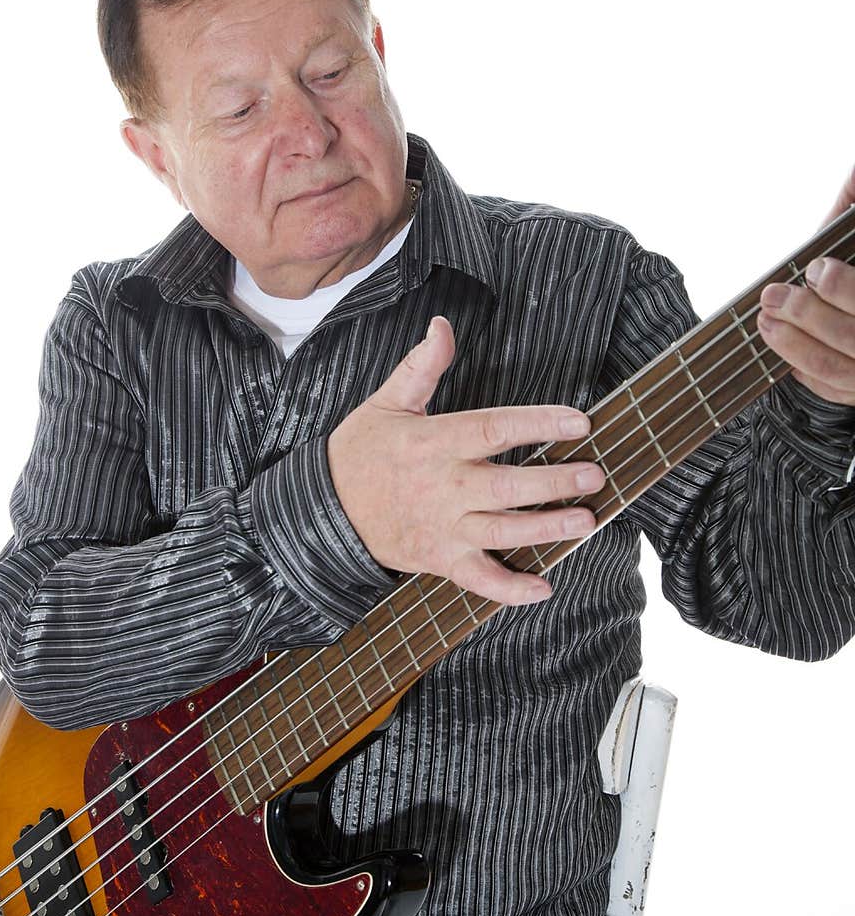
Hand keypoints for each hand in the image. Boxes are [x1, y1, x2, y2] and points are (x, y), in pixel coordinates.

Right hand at [326, 316, 605, 604]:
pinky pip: (478, 578)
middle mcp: (443, 487)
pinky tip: (543, 588)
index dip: (538, 424)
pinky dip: (510, 589)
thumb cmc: (360, 451)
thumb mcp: (386, 402)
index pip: (494, 429)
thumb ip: (421, 366)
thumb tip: (443, 326)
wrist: (322, 509)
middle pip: (507, 486)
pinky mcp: (439, 558)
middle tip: (593, 475)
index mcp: (434, 443)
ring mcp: (443, 527)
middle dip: (554, 482)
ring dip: (547, 529)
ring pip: (503, 531)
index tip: (578, 421)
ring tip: (586, 520)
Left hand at [757, 165, 854, 405]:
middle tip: (774, 296)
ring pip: (838, 369)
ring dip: (794, 345)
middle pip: (854, 337)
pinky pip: (833, 389)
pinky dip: (804, 370)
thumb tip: (851, 174)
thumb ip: (851, 212)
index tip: (816, 269)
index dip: (844, 288)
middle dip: (808, 315)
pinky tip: (783, 348)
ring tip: (766, 320)